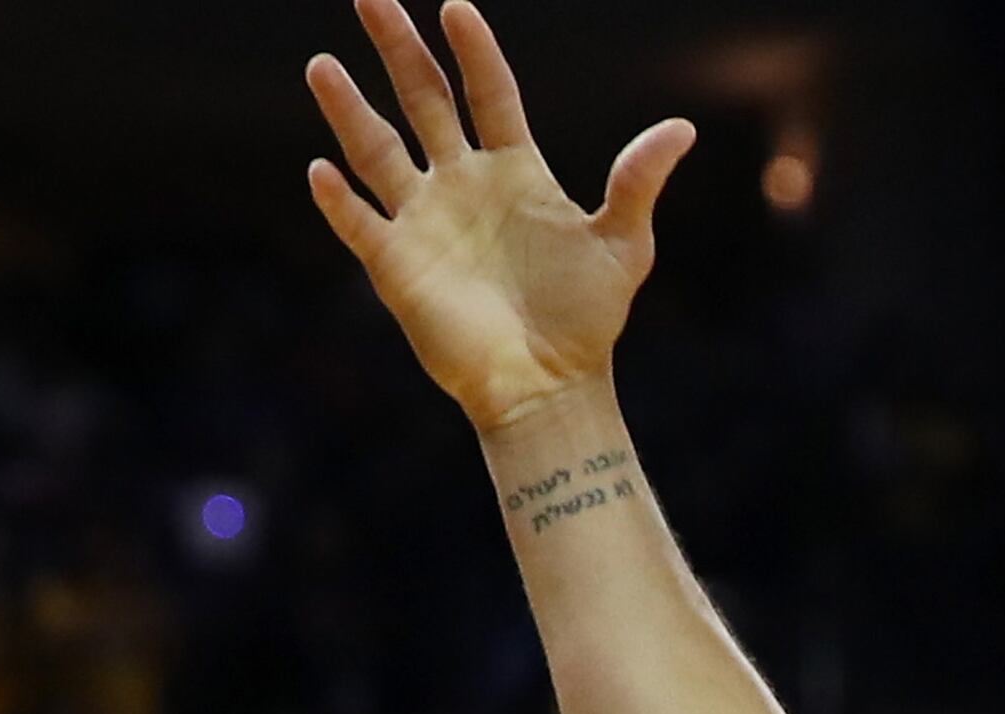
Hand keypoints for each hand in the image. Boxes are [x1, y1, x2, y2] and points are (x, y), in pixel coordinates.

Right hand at [304, 0, 693, 429]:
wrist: (551, 385)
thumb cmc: (587, 318)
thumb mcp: (625, 246)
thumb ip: (639, 183)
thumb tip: (683, 128)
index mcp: (515, 170)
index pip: (489, 93)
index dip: (474, 51)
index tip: (456, 7)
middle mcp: (462, 183)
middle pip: (423, 99)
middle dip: (398, 48)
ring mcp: (425, 220)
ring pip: (377, 150)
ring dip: (349, 110)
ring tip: (322, 65)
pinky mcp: (397, 265)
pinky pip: (360, 224)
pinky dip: (340, 201)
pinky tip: (321, 171)